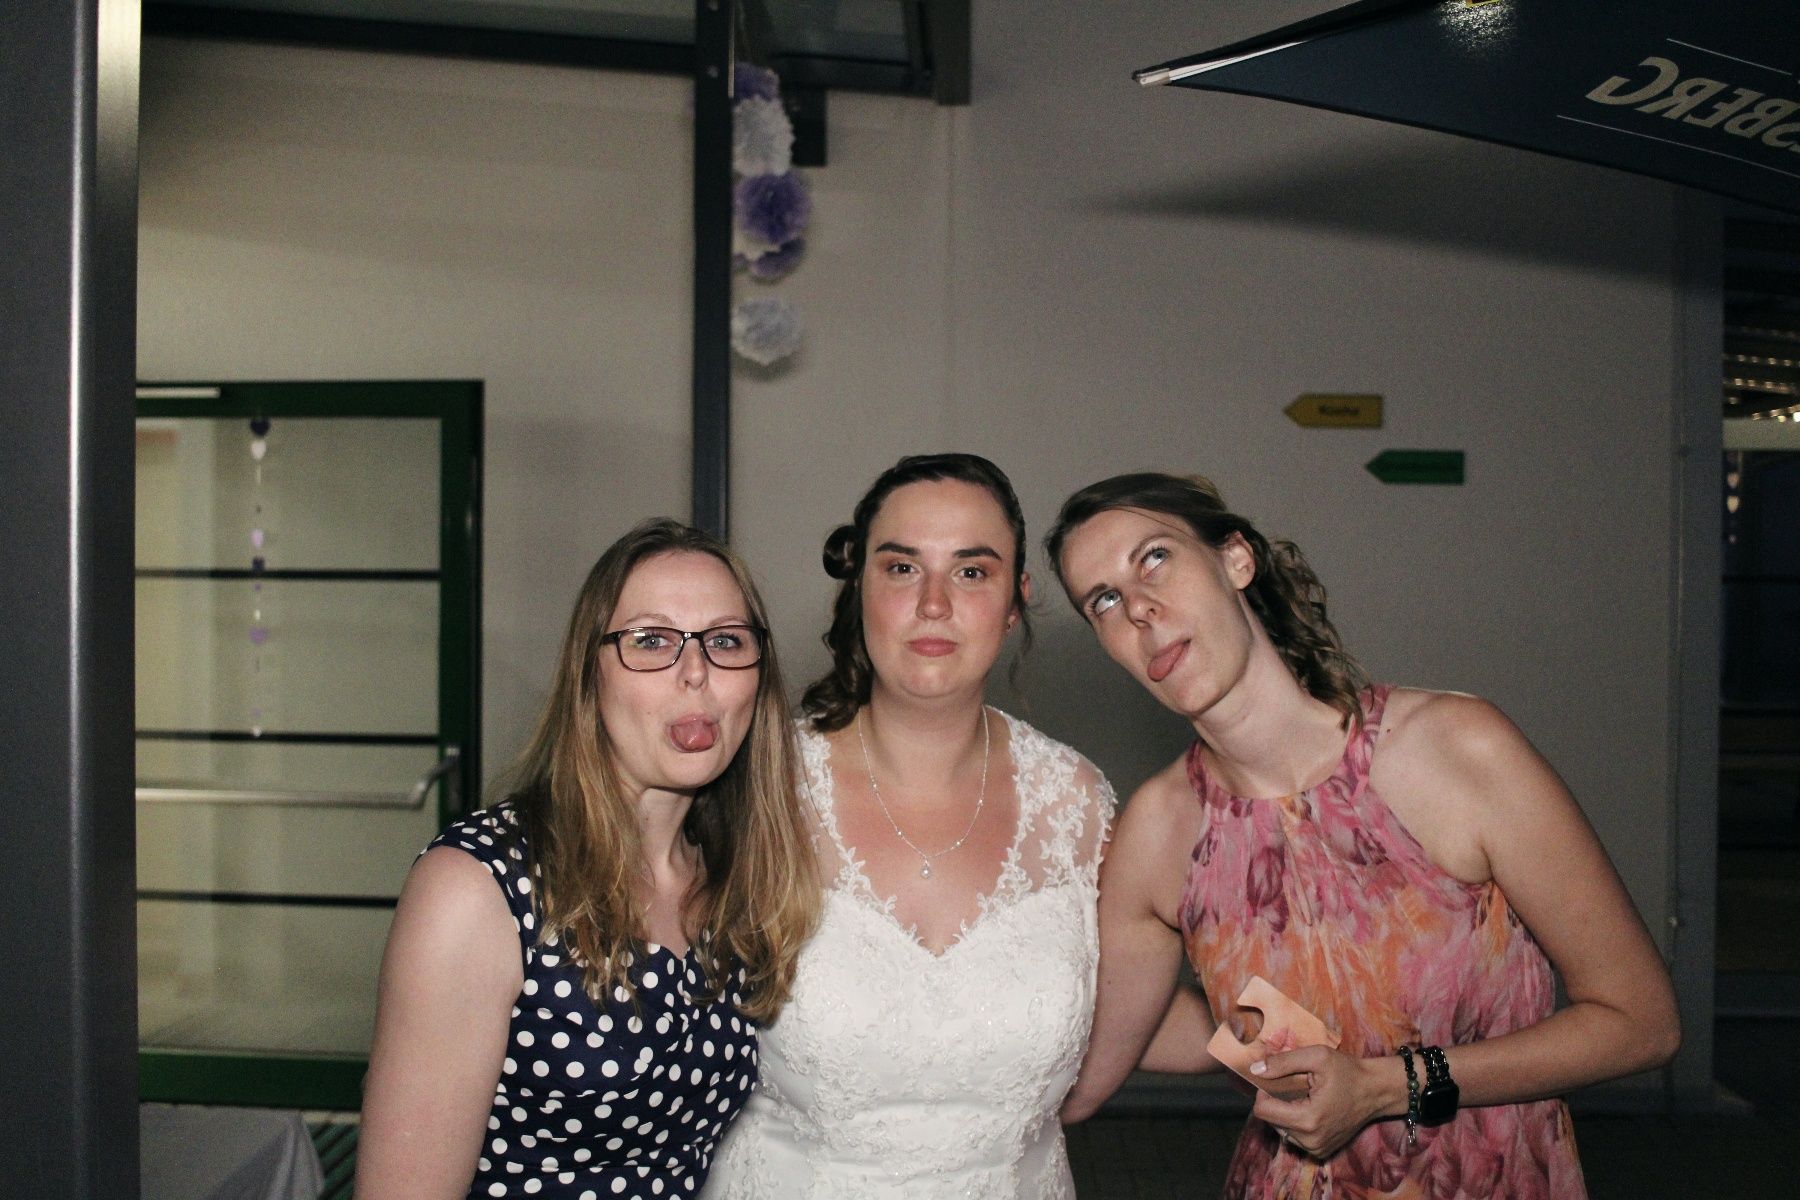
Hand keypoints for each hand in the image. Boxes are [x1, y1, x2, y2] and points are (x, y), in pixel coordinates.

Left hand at [1250, 1046, 1398, 1158]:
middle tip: (1297, 1087)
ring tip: (1306, 1097)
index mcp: (1308, 1119)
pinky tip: (1312, 1109)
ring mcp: (1316, 1149)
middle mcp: (1310, 1140)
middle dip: (1277, 1101)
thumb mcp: (1317, 1056)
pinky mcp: (1321, 1152)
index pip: (1263, 1111)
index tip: (1278, 1080)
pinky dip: (1296, 1122)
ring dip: (1286, 1112)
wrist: (1377, 1091)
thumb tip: (1255, 1069)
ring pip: (1281, 1129)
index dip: (1264, 1092)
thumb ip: (1283, 1062)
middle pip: (1270, 1120)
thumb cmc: (1349, 1071)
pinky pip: (1294, 1136)